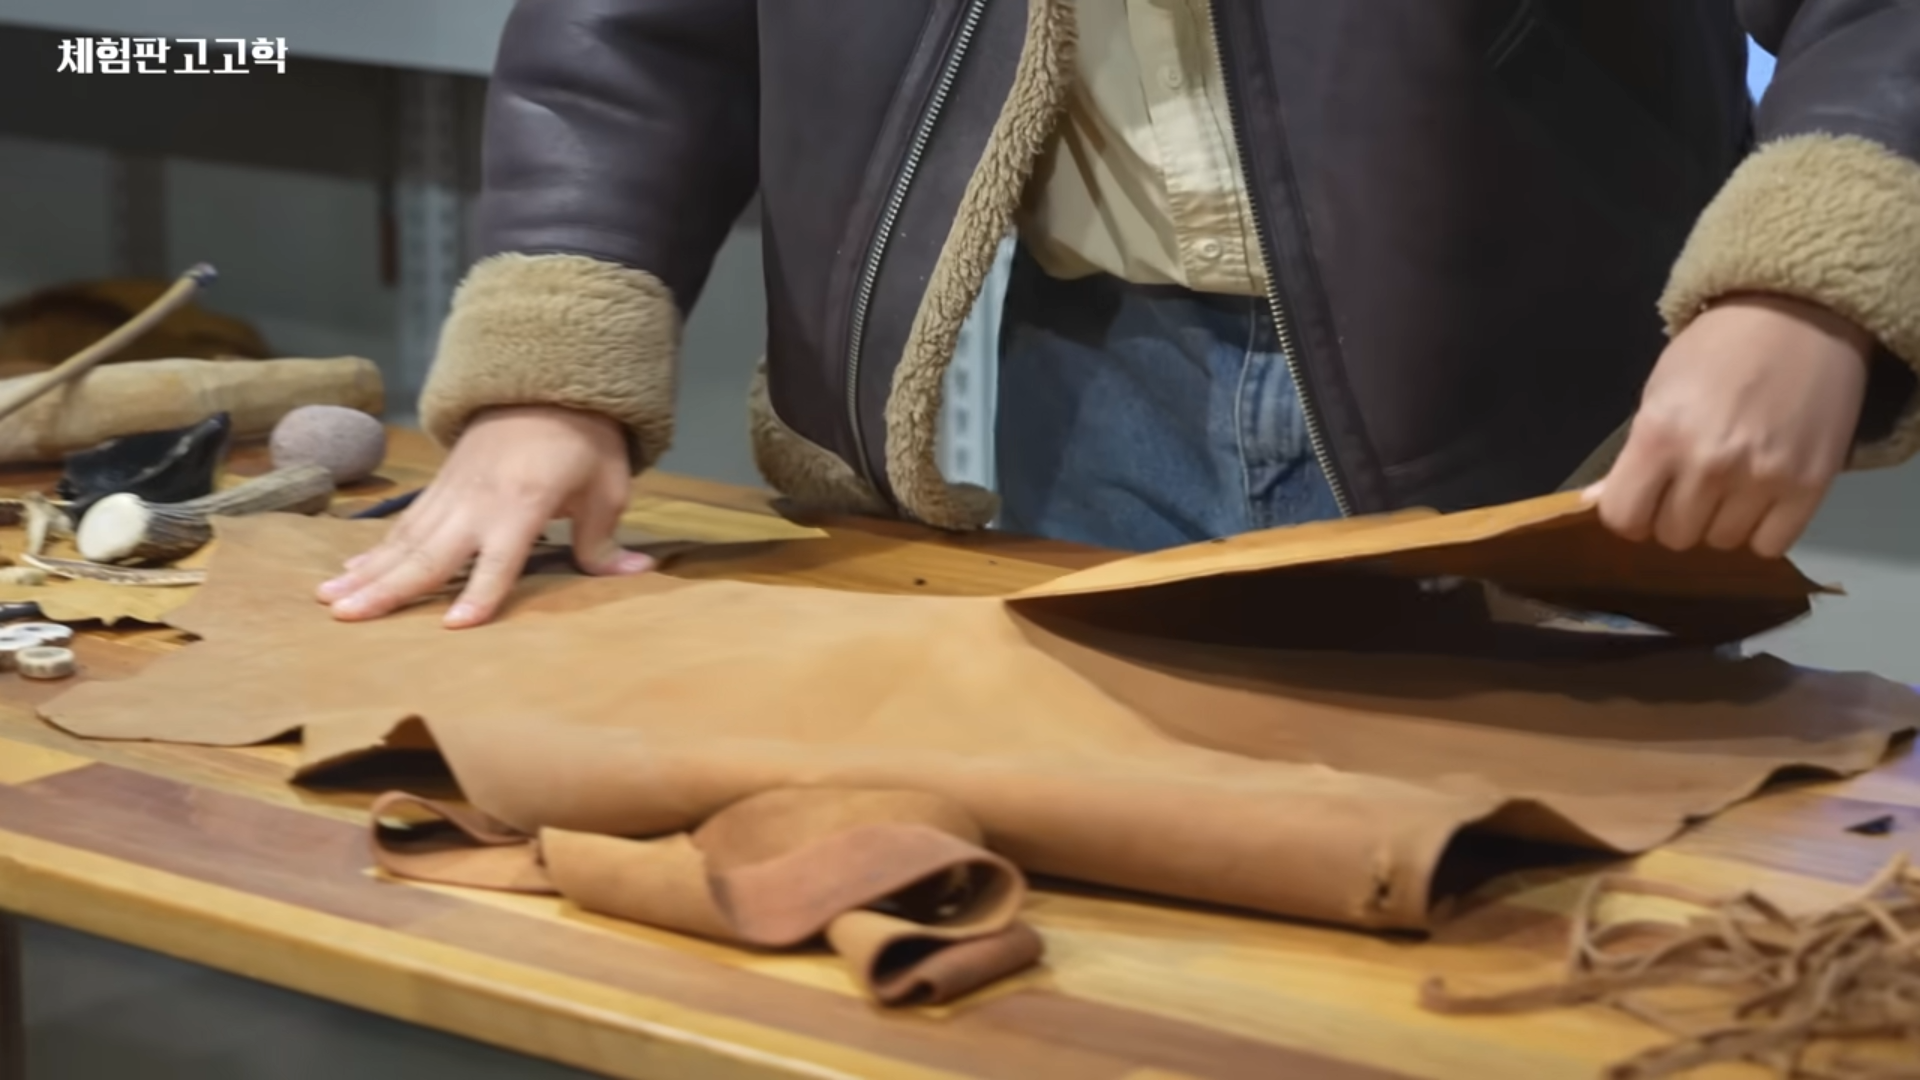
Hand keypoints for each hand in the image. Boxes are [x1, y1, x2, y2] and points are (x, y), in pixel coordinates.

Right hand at [317, 405, 652, 627]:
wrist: (547, 382)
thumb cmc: (583, 440)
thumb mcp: (607, 486)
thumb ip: (603, 538)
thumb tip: (634, 574)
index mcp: (523, 502)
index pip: (501, 558)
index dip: (481, 593)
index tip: (453, 626)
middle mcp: (478, 501)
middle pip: (430, 552)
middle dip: (388, 588)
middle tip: (346, 617)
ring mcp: (454, 492)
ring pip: (405, 539)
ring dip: (367, 572)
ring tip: (329, 600)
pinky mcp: (442, 485)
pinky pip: (404, 523)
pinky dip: (376, 548)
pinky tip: (348, 570)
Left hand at [1590, 294, 1871, 558]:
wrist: (1801, 316)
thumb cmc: (1718, 349)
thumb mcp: (1659, 391)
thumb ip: (1632, 453)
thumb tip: (1596, 502)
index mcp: (1660, 434)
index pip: (1623, 517)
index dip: (1630, 513)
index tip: (1644, 498)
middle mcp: (1708, 463)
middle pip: (1673, 536)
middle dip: (1676, 515)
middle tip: (1693, 482)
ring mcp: (1762, 478)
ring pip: (1721, 542)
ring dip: (1720, 521)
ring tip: (1732, 483)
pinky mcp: (1810, 486)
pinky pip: (1769, 545)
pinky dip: (1762, 530)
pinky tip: (1762, 497)